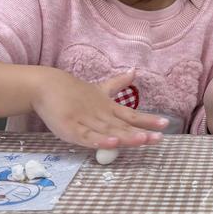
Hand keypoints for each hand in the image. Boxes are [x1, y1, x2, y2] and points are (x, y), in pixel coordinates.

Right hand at [29, 68, 167, 148]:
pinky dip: (100, 140)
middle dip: (141, 132)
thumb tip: (134, 70)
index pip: (132, 115)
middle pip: (123, 126)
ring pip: (109, 131)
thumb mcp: (99, 89)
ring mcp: (86, 122)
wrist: (47, 86)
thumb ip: (117, 84)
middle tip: (159, 138)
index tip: (165, 124)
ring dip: (126, 136)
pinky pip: (87, 137)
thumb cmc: (75, 91)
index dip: (148, 120)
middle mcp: (101, 115)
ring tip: (142, 140)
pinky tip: (112, 143)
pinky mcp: (71, 129)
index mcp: (108, 107)